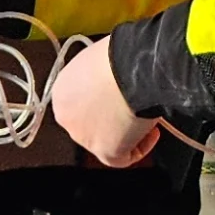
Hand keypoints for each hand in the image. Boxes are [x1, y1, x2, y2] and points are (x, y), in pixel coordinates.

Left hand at [48, 39, 161, 165]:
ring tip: (146, 117)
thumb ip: (102, 76)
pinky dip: (141, 146)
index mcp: (62, 90)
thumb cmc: (122, 56)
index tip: (120, 97)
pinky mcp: (104, 151)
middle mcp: (66, 116)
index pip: (81, 103)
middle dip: (113, 118)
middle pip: (91, 124)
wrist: (133, 69)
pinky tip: (152, 131)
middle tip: (134, 108)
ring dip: (126, 132)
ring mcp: (83, 136)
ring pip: (107, 141)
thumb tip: (117, 82)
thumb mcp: (102, 60)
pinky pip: (124, 158)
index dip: (103, 102)